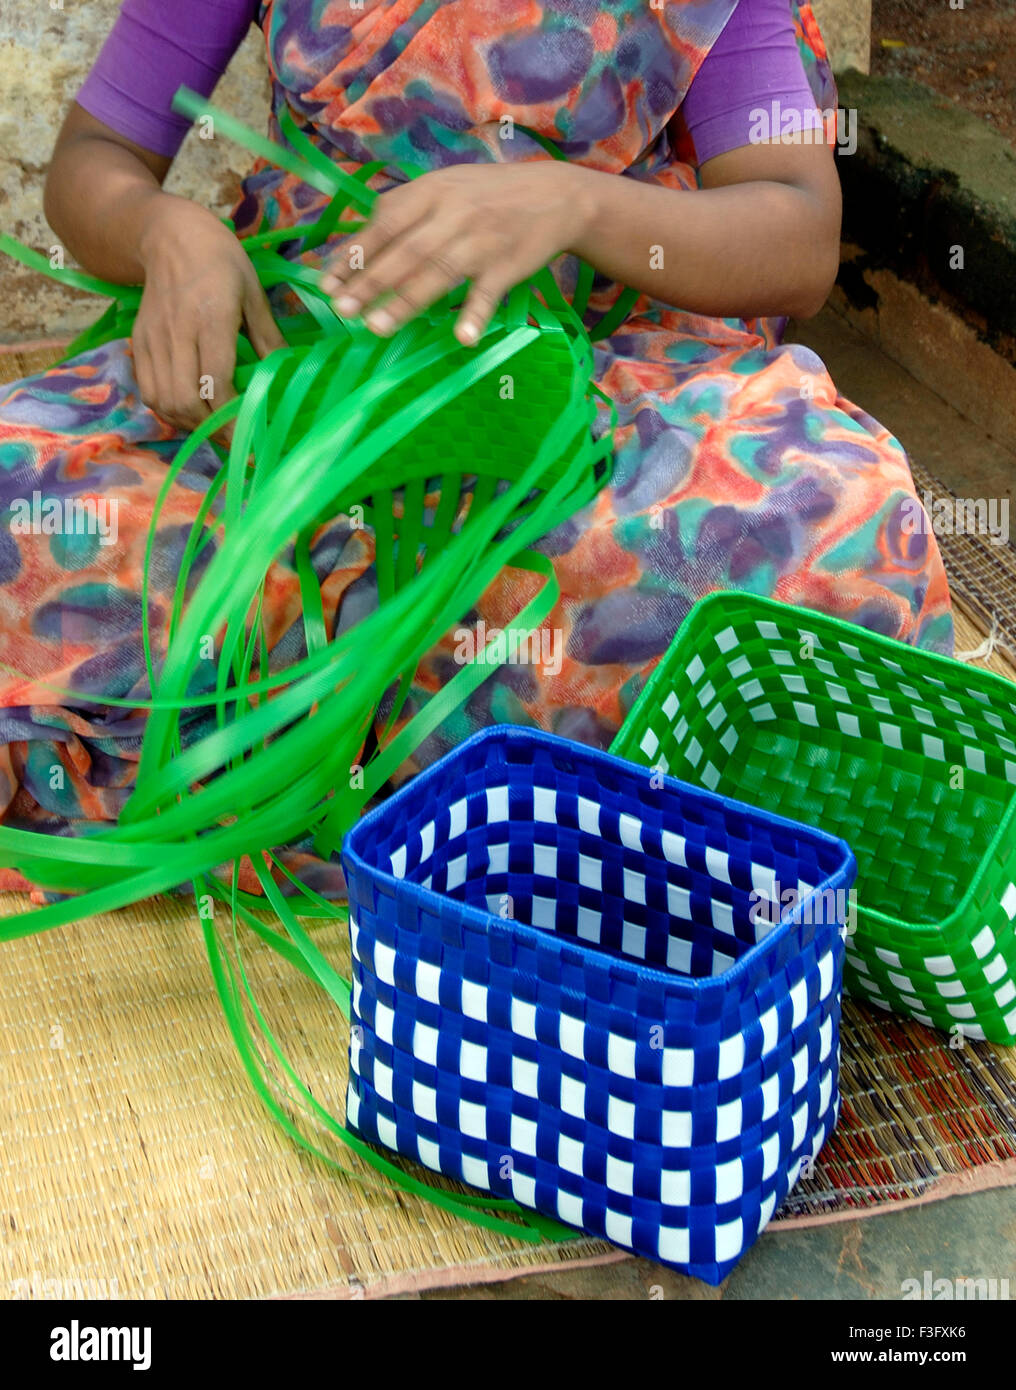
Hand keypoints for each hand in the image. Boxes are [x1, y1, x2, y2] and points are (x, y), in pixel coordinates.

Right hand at [132, 193, 285, 432]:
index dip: (233, 416)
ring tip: (218, 430)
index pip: (216, 382)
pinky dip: (171, 411)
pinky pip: (149, 391)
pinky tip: (193, 413)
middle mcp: (176, 333)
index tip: (255, 437)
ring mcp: (153, 340)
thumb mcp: (253, 293)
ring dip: (191, 425)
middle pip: (186, 400)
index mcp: (210, 318)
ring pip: (164, 401)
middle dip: (214, 430)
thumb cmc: (220, 261)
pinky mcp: (140, 343)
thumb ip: (268, 338)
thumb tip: (287, 377)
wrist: (167, 235)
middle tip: (240, 443)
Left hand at [319, 161, 595, 344]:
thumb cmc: (489, 195)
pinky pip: (488, 294)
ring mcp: (481, 241)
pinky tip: (462, 337)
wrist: (556, 195)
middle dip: (369, 283)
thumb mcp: (445, 187)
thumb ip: (405, 211)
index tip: (327, 283)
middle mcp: (453, 213)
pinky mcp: (508, 265)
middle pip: (405, 252)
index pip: (384, 223)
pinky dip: (475, 315)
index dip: (355, 254)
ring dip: (406, 303)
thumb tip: (357, 243)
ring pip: (438, 273)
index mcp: (431, 191)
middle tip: (341, 310)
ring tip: (376, 328)